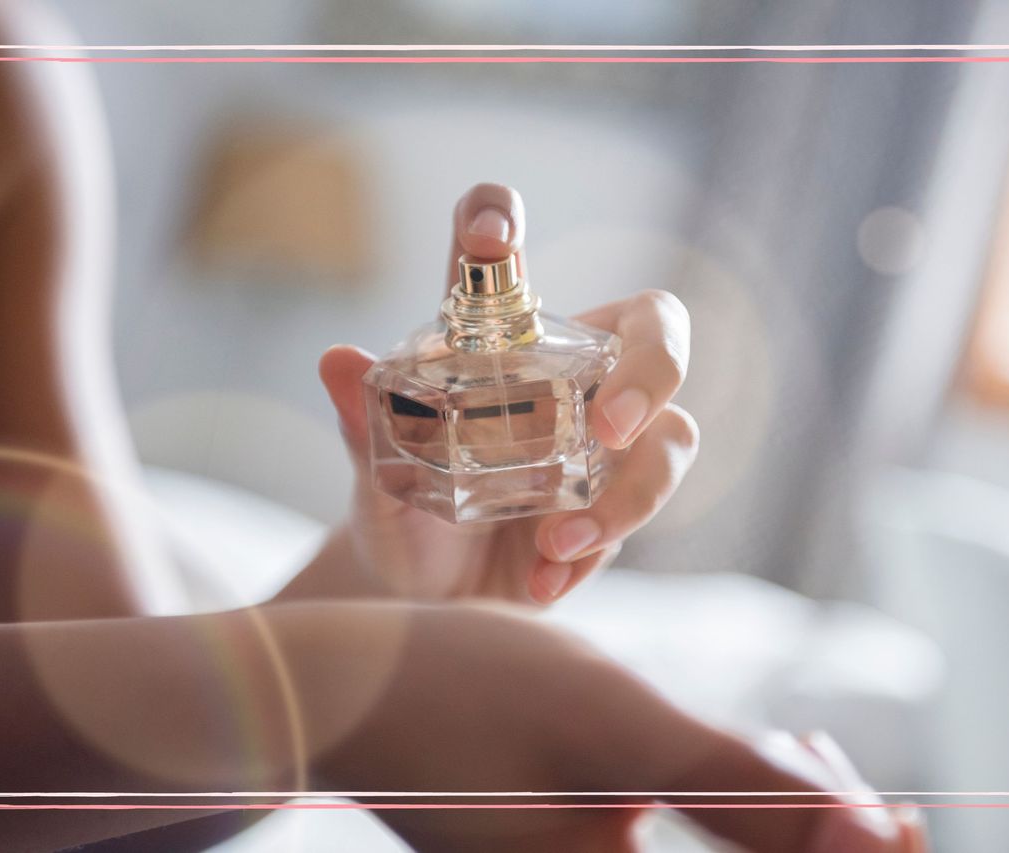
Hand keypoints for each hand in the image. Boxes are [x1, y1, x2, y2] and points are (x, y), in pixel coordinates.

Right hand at [300, 602, 926, 852]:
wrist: (348, 687)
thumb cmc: (468, 691)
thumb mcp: (620, 730)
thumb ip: (748, 792)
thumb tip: (883, 839)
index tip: (904, 822)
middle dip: (824, 843)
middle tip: (837, 772)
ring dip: (783, 827)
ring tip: (799, 758)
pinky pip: (686, 852)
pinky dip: (736, 818)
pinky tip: (739, 765)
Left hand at [317, 183, 697, 603]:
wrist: (422, 598)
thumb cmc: (403, 515)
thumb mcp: (377, 476)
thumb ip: (364, 424)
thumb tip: (336, 360)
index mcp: (498, 342)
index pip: (503, 255)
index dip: (500, 215)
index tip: (489, 232)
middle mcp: (567, 379)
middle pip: (657, 332)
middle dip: (654, 368)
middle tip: (609, 426)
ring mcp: (603, 446)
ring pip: (672, 438)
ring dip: (627, 495)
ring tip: (555, 542)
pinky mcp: (615, 510)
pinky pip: (636, 519)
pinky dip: (593, 553)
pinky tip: (540, 582)